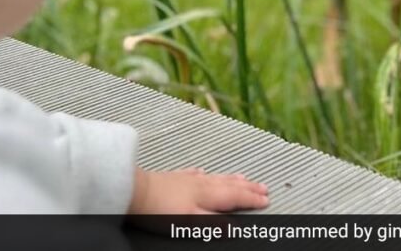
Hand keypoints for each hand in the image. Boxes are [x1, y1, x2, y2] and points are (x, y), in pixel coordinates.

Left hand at [128, 167, 268, 213]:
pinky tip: (204, 172)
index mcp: (208, 195)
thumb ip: (213, 224)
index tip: (266, 200)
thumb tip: (234, 228)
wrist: (133, 191)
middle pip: (230, 185)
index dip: (252, 199)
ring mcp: (188, 180)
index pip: (236, 197)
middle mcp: (202, 184)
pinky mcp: (174, 178)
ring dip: (232, 179)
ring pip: (216, 178)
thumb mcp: (189, 221)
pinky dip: (204, 174)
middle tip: (264, 187)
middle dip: (248, 187)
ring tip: (243, 177)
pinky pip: (194, 174)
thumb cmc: (159, 209)